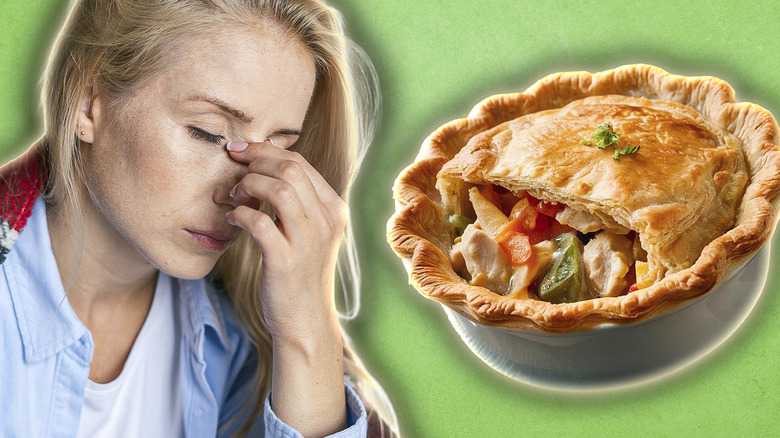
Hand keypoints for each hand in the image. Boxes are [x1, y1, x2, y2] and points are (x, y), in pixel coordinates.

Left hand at [225, 140, 346, 343]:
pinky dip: (241, 214)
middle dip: (255, 161)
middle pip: (292, 169)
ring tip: (234, 194)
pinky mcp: (286, 262)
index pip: (301, 163)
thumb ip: (297, 202)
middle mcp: (326, 222)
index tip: (241, 151)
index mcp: (334, 210)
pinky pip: (260, 223)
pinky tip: (232, 219)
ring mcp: (309, 242)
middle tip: (233, 166)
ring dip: (249, 184)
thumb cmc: (300, 274)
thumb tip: (266, 164)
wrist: (306, 320)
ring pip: (281, 190)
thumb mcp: (309, 233)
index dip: (266, 151)